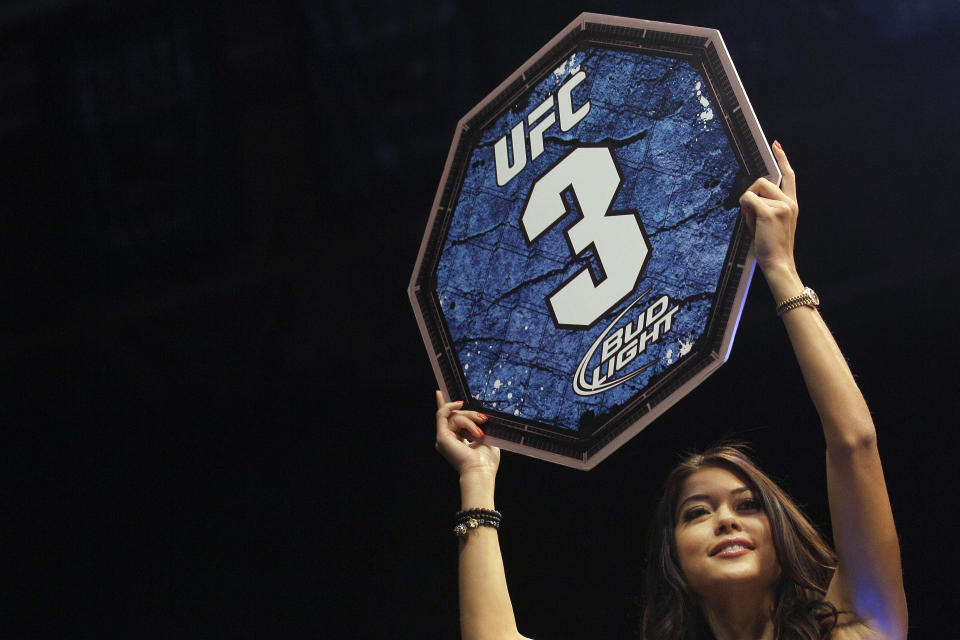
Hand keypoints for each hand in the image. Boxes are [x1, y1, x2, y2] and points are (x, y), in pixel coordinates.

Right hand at [434, 390, 499, 477]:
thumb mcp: (485, 439)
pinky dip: (450, 407)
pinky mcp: (441, 436)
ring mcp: (443, 439)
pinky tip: (459, 404)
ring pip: (453, 416)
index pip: (450, 420)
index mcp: (457, 442)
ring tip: (479, 432)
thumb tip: (480, 415)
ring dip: (469, 419)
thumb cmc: (486, 461)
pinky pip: (444, 415)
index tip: (440, 393)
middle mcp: (448, 440)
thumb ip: (478, 427)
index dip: (446, 406)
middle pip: (456, 416)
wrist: (480, 471)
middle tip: (483, 419)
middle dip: (470, 414)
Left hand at [739, 141, 799, 279]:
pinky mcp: (770, 213)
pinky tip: (750, 221)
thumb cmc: (771, 246)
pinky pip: (748, 200)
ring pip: (754, 191)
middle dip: (752, 195)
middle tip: (752, 214)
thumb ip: (761, 206)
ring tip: (755, 224)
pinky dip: (744, 210)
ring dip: (748, 205)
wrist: (778, 263)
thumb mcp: (769, 222)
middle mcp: (789, 202)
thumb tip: (747, 197)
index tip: (776, 145)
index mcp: (792, 204)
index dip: (782, 158)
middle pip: (763, 181)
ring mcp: (781, 207)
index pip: (789, 176)